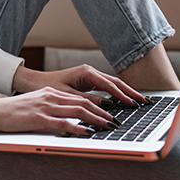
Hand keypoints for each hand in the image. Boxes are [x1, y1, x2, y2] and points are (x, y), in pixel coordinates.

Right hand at [0, 86, 116, 134]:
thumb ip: (53, 109)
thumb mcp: (36, 106)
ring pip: (77, 111)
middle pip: (83, 103)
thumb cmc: (14, 112)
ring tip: (108, 126)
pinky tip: (88, 132)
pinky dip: (78, 127)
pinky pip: (63, 123)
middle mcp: (51, 97)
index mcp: (51, 93)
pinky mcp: (39, 119)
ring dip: (96, 119)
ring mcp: (45, 107)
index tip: (110, 113)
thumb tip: (70, 120)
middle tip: (116, 121)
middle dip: (102, 112)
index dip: (97, 105)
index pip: (80, 98)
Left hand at [11, 64, 148, 106]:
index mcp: (86, 72)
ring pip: (113, 84)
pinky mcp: (88, 82)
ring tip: (140, 102)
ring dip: (126, 93)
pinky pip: (107, 88)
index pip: (110, 85)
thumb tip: (107, 107)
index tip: (133, 104)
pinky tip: (125, 101)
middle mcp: (90, 72)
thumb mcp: (68, 96)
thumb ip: (87, 101)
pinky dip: (117, 94)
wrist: (35, 82)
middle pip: (116, 82)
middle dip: (131, 92)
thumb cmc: (48, 87)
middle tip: (144, 102)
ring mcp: (90, 76)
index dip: (122, 96)